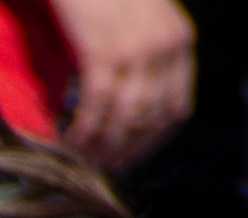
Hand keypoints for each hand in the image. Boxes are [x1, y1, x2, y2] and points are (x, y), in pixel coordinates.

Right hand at [48, 0, 195, 171]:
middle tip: (99, 170)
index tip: (128, 160)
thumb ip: (144, 52)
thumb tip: (130, 100)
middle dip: (124, 152)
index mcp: (179, 41)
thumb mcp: (140, 17)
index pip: (176, 108)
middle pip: (150, 118)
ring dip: (102, 147)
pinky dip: (82, 129)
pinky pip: (96, 104)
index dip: (152, 142)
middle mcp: (165, 47)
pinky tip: (68, 141)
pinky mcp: (103, 48)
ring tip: (81, 162)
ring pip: (124, 117)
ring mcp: (136, 49)